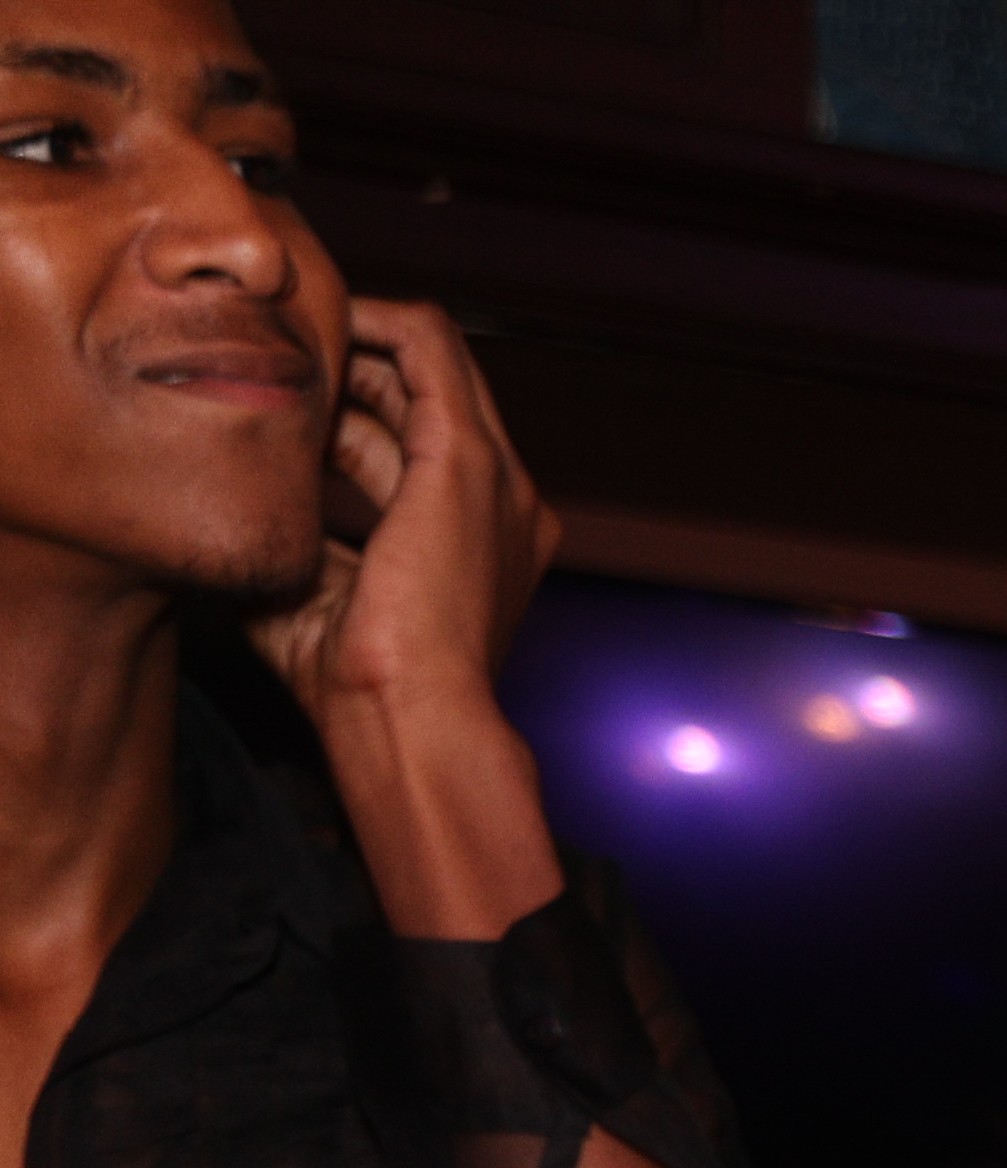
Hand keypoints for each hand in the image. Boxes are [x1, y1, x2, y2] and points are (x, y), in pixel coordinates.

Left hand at [254, 298, 552, 746]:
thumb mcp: (313, 594)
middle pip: (425, 391)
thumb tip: (214, 511)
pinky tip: (312, 320)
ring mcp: (497, 480)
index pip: (419, 440)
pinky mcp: (468, 461)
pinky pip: (426, 345)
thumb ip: (287, 539)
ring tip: (282, 334)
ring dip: (352, 338)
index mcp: (482, 540)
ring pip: (427, 358)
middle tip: (269, 359)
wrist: (409, 722)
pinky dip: (369, 319)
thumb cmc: (359, 687)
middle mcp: (505, 504)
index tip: (281, 398)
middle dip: (349, 365)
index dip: (350, 408)